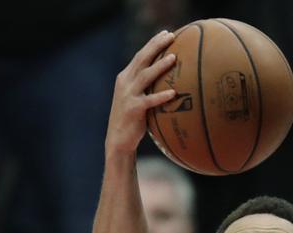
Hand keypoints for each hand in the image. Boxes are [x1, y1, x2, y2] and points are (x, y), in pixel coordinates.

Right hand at [105, 29, 178, 156]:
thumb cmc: (134, 118)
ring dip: (159, 66)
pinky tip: (173, 93)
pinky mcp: (133, 110)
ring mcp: (128, 95)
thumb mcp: (138, 97)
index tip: (166, 32)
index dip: (153, 43)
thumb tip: (171, 79)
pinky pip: (149, 101)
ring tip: (173, 58)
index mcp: (126, 77)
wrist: (119, 139)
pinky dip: (161, 96)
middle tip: (171, 36)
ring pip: (145, 76)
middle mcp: (125, 82)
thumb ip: (148, 86)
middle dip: (156, 45)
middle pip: (141, 59)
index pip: (140, 55)